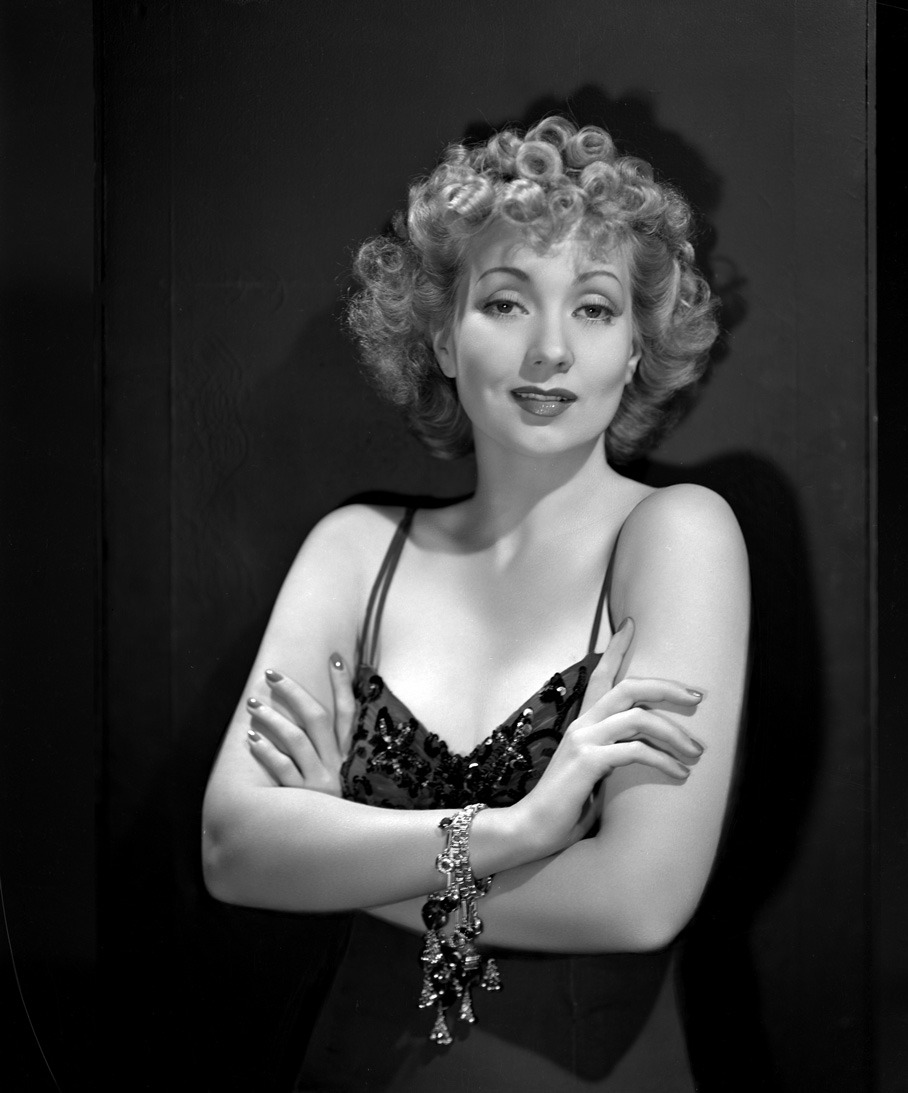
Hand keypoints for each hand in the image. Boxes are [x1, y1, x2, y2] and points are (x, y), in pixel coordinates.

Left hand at [245, 653, 355, 795]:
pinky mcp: (303, 799)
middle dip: (293, 692)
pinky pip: (283, 770)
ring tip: (252, 705)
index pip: (349, 712)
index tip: (336, 657)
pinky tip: (252, 740)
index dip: (344, 684)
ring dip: (272, 719)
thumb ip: (337, 747)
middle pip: (316, 717)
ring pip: (296, 740)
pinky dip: (267, 753)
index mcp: (350, 754)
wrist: (339, 847)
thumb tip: (327, 716)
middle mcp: (337, 764)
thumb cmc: (336, 805)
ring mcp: (321, 781)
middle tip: (271, 674)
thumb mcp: (344, 774)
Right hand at [515, 618, 705, 854]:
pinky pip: (635, 750)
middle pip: (628, 687)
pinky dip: (663, 760)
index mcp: (583, 723)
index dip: (616, 649)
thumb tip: (647, 751)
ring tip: (697, 752)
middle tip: (698, 698)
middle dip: (667, 688)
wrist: (531, 829)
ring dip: (675, 733)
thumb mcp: (595, 773)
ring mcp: (583, 740)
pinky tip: (679, 774)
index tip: (631, 624)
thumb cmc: (565, 807)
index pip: (600, 675)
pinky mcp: (587, 761)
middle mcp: (582, 724)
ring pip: (638, 717)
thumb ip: (614, 755)